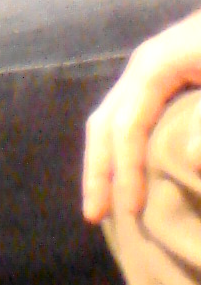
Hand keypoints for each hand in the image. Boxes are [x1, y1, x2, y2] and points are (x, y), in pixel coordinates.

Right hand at [84, 14, 200, 223]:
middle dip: (97, 170)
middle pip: (103, 123)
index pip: (126, 127)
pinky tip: (127, 170)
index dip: (125, 171)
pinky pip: (126, 115)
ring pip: (109, 119)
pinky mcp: (160, 77)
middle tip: (94, 216)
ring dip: (103, 161)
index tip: (133, 212)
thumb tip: (193, 160)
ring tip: (103, 201)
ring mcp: (147, 71)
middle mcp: (140, 68)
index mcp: (155, 68)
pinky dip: (119, 147)